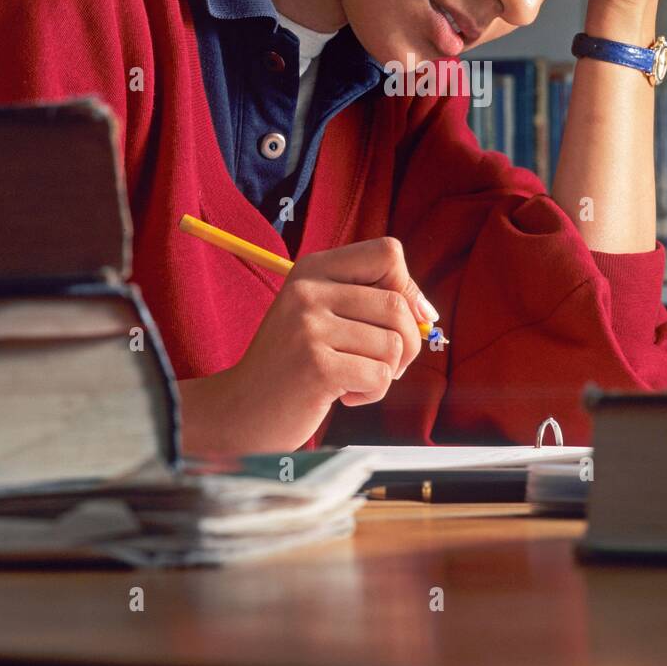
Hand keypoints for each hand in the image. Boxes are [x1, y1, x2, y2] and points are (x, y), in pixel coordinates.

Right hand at [179, 236, 435, 453]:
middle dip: (407, 343)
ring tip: (354, 380)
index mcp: (311, 269)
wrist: (239, 412)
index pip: (388, 253)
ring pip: (394, 343)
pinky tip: (343, 396)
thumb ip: (368, 303)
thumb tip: (427, 313)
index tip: (401, 321)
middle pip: (398, 304)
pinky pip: (380, 376)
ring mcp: (309, 328)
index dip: (407, 288)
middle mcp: (308, 291)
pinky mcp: (316, 366)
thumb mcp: (320, 317)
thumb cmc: (291, 366)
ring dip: (387, 372)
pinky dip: (373, 394)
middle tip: (383, 365)